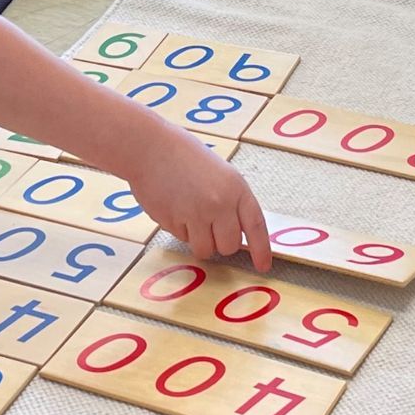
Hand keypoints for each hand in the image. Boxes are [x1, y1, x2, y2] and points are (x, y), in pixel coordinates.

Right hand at [128, 126, 271, 268]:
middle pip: (229, 246)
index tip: (263, 266)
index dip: (261, 249)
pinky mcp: (173, 221)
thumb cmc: (184, 157)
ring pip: (205, 249)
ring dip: (199, 240)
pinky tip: (174, 206)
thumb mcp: (220, 174)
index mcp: (236, 188)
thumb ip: (232, 201)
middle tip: (209, 226)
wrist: (150, 148)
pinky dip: (179, 230)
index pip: (255, 225)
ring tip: (189, 215)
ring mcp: (196, 213)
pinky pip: (183, 240)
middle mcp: (219, 203)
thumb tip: (238, 233)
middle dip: (221, 243)